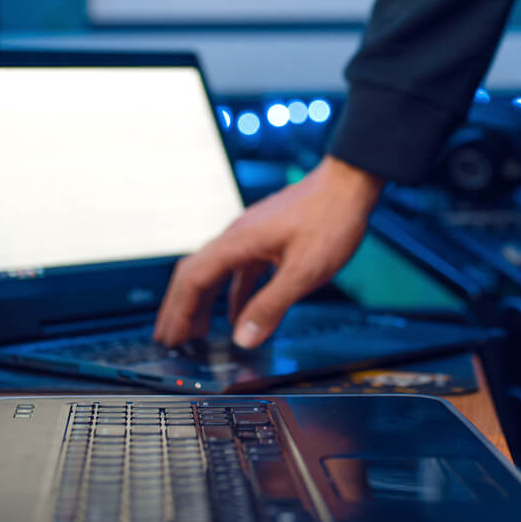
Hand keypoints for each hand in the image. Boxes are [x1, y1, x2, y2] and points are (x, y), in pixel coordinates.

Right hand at [153, 156, 385, 348]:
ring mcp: (250, 235)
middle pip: (195, 274)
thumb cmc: (330, 218)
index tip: (170, 337)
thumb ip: (272, 305)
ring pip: (215, 271)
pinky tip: (237, 312)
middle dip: (180, 308)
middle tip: (170, 338)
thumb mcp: (304, 270)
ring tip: (196, 331)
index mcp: (238, 242)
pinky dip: (231, 293)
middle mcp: (237, 236)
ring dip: (202, 302)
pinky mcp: (265, 237)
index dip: (178, 311)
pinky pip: (238, 269)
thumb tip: (244, 337)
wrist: (350, 183)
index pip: (193, 279)